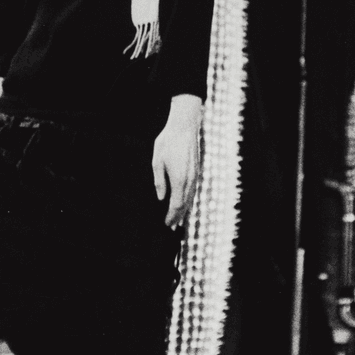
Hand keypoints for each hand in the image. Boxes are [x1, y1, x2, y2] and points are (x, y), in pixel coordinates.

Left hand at [152, 94, 202, 229]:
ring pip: (190, 198)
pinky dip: (188, 200)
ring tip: (177, 219)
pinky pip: (193, 190)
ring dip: (184, 209)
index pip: (176, 204)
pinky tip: (184, 202)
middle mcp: (190, 180)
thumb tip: (161, 198)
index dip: (172, 216)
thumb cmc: (168, 142)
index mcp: (179, 179)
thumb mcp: (157, 161)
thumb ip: (159, 181)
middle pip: (185, 204)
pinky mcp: (197, 170)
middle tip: (171, 227)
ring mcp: (195, 175)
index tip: (166, 225)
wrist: (184, 127)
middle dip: (178, 217)